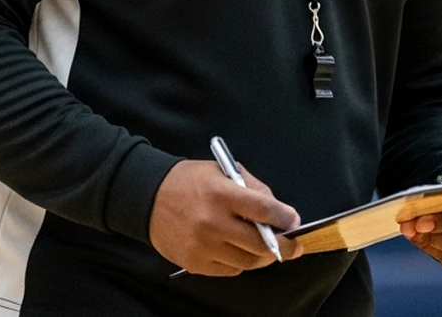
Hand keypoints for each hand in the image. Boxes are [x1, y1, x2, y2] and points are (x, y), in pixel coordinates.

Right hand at [148, 159, 302, 275]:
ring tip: (267, 248)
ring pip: (247, 261)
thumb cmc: (189, 181)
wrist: (147, 197)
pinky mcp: (194, 263)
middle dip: (284, 245)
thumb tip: (278, 210)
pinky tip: (238, 250)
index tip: (294, 221)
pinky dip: (240, 262)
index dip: (284, 217)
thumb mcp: (222, 171)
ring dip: (262, 256)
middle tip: (293, 244)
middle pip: (260, 244)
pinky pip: (230, 270)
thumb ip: (252, 187)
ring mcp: (203, 246)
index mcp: (221, 194)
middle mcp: (212, 222)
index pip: (263, 209)